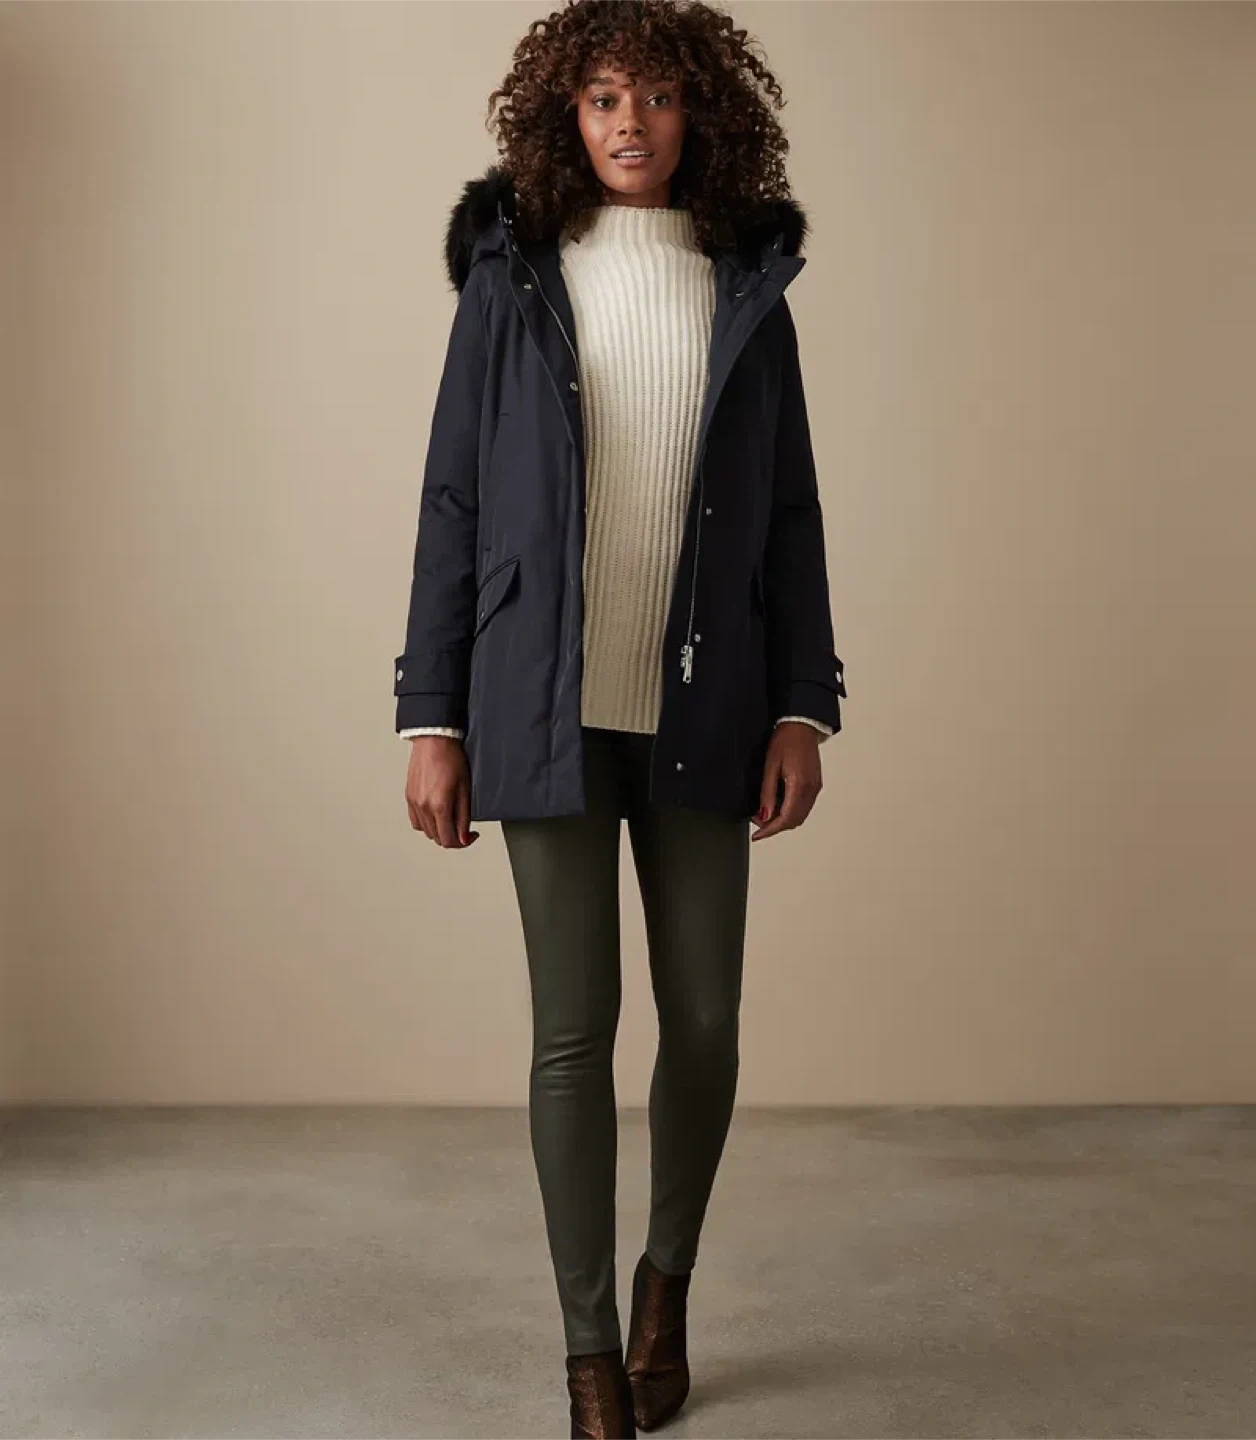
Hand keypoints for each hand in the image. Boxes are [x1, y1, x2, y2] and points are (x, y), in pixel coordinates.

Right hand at [406, 736, 478, 847]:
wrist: (434, 740)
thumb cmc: (451, 758)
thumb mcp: (465, 789)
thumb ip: (463, 816)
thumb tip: (464, 837)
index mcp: (439, 806)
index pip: (448, 840)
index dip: (463, 843)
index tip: (471, 836)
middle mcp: (423, 807)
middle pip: (436, 838)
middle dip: (452, 837)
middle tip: (463, 829)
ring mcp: (414, 802)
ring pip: (425, 831)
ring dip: (439, 831)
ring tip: (450, 820)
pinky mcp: (409, 796)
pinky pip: (415, 820)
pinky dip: (426, 823)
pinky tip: (435, 815)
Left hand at [752, 723, 822, 840]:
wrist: (802, 725)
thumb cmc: (786, 740)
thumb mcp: (770, 766)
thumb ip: (767, 793)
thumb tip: (764, 815)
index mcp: (799, 786)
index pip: (785, 819)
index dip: (770, 831)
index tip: (757, 835)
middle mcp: (811, 790)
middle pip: (794, 821)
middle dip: (775, 826)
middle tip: (757, 822)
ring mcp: (815, 788)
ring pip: (800, 816)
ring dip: (783, 820)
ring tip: (764, 814)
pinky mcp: (815, 785)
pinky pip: (804, 807)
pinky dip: (791, 812)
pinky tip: (777, 806)